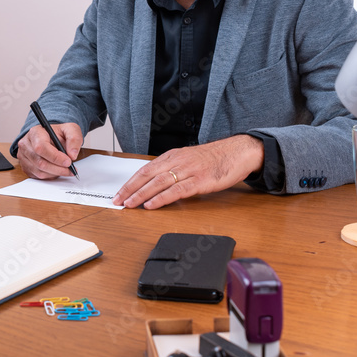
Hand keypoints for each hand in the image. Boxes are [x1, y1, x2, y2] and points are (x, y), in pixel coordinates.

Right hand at [17, 123, 82, 179]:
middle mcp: (26, 144)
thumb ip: (74, 139)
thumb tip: (72, 154)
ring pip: (39, 171)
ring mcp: (24, 156)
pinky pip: (38, 176)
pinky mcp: (25, 166)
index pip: (41, 147)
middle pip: (40, 162)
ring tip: (65, 169)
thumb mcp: (70, 129)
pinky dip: (50, 176)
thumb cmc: (58, 133)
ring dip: (55, 173)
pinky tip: (56, 170)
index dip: (55, 157)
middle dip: (58, 168)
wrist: (51, 137)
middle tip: (70, 168)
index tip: (68, 161)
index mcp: (35, 132)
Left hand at [112, 135, 263, 209]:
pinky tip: (152, 205)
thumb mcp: (189, 160)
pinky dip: (161, 198)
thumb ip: (173, 169)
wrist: (238, 151)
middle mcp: (177, 162)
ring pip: (158, 183)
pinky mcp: (200, 181)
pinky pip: (177, 190)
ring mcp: (188, 171)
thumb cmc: (215, 158)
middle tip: (118, 200)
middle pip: (147, 175)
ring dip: (141, 195)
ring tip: (130, 204)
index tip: (119, 193)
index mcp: (173, 156)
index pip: (145, 169)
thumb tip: (155, 184)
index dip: (130, 182)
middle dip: (130, 189)